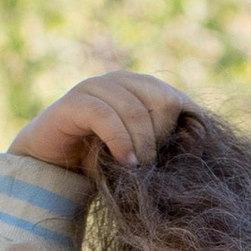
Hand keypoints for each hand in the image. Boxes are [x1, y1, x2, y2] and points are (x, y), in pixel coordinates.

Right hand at [13, 69, 199, 173]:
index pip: (178, 100)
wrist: (52, 166)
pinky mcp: (74, 103)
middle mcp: (120, 81)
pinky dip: (120, 141)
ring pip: (135, 110)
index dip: (184, 130)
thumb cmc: (102, 160)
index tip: (179, 158)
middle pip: (162, 102)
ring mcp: (95, 87)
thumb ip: (164, 142)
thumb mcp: (140, 151)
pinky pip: (106, 116)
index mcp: (141, 87)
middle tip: (152, 164)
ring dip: (142, 146)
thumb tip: (199, 141)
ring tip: (138, 170)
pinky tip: (125, 162)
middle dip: (161, 138)